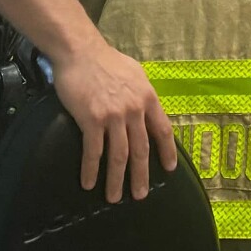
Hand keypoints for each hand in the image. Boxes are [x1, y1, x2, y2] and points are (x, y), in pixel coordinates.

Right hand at [53, 40, 176, 202]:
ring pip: (119, 155)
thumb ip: (143, 94)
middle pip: (141, 149)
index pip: (162, 130)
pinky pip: (93, 151)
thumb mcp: (136, 74)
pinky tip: (89, 183)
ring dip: (117, 179)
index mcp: (148, 98)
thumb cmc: (107, 62)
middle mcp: (134, 109)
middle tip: (140, 195)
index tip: (169, 169)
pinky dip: (91, 169)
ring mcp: (114, 116)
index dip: (167, 151)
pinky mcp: (91, 119)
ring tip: (115, 197)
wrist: (81, 53)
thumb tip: (147, 110)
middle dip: (141, 175)